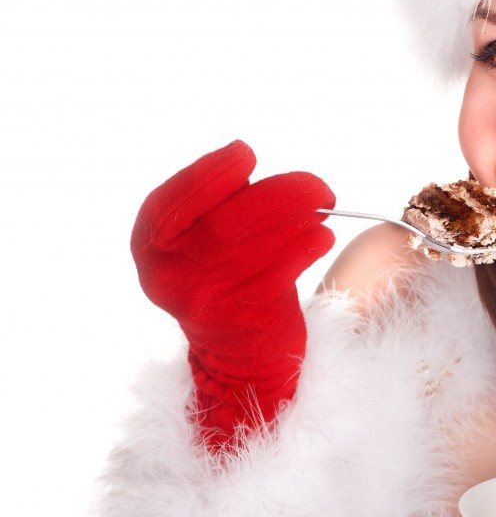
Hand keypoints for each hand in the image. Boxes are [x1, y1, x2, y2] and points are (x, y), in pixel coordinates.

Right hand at [131, 140, 334, 451]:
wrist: (243, 363)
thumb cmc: (231, 287)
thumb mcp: (204, 248)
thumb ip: (217, 209)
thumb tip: (256, 167)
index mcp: (150, 248)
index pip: (172, 201)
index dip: (210, 173)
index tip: (246, 153)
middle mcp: (169, 276)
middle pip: (226, 220)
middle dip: (279, 192)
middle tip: (316, 186)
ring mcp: (206, 298)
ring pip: (259, 241)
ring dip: (301, 214)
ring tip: (324, 203)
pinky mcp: (245, 316)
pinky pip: (282, 268)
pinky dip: (308, 244)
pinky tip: (323, 236)